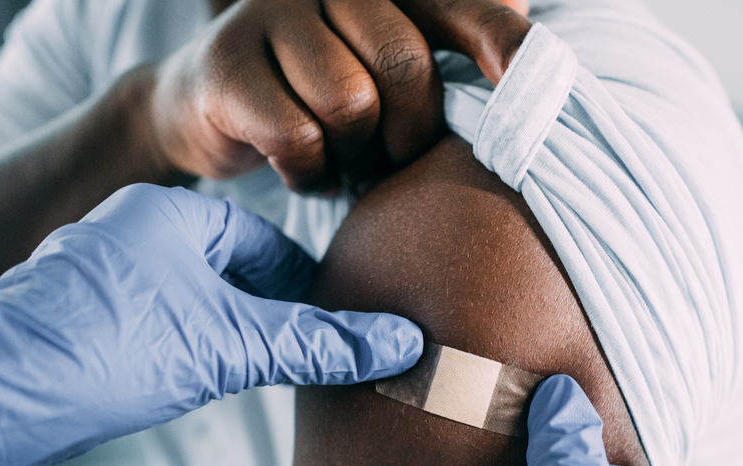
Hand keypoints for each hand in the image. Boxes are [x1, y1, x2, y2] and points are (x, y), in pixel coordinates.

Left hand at [0, 184, 421, 465]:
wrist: (1, 394)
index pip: (268, 244)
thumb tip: (403, 345)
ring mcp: (110, 279)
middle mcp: (138, 234)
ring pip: (201, 304)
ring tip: (270, 376)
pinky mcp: (91, 322)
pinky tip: (212, 384)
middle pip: (236, 275)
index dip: (310, 289)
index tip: (340, 325)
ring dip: (238, 337)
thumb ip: (318, 345)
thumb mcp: (233, 344)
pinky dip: (198, 351)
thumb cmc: (113, 349)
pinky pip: (167, 327)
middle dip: (275, 316)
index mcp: (172, 214)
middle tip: (315, 356)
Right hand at [149, 0, 531, 189]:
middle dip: (408, 130)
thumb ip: (447, 62)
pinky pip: (297, 134)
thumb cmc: (318, 99)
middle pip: (402, 61)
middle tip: (392, 157)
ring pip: (347, 101)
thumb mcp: (387, 79)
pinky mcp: (224, 62)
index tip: (536, 86)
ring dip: (351, 154)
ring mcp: (269, 13)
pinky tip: (301, 168)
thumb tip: (531, 64)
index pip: (460, 2)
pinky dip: (308, 171)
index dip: (504, 42)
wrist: (206, 109)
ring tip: (339, 158)